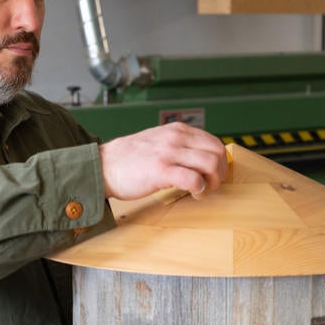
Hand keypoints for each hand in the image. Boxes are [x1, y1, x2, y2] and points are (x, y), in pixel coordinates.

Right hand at [99, 122, 227, 201]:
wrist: (103, 165)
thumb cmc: (128, 158)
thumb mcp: (158, 141)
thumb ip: (178, 145)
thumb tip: (200, 158)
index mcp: (177, 130)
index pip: (214, 142)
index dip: (220, 161)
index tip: (213, 175)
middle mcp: (176, 138)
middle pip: (218, 152)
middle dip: (221, 172)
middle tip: (211, 185)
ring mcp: (169, 153)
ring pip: (210, 163)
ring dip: (213, 182)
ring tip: (202, 191)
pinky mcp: (161, 170)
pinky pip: (193, 179)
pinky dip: (200, 189)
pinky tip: (193, 194)